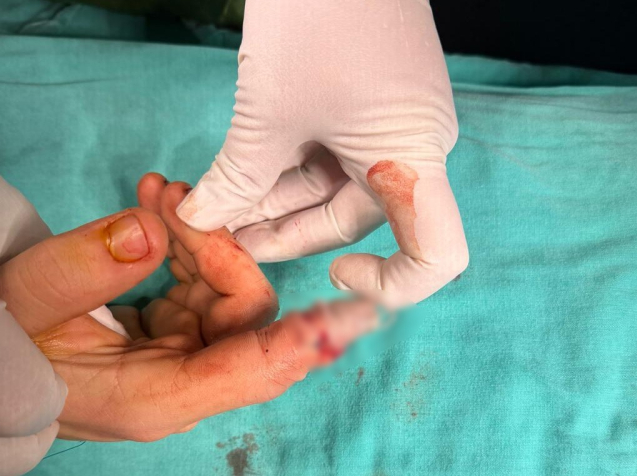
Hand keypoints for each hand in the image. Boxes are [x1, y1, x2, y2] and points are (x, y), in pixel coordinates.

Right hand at [0, 174, 376, 441]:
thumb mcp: (23, 302)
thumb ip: (85, 269)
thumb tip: (152, 232)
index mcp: (156, 399)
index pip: (252, 372)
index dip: (306, 340)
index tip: (353, 311)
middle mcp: (182, 385)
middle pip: (247, 319)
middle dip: (223, 250)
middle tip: (173, 196)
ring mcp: (180, 357)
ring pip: (229, 294)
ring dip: (203, 239)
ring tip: (157, 192)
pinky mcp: (172, 333)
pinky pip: (203, 285)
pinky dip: (187, 247)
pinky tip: (156, 213)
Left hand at [176, 0, 468, 308]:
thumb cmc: (313, 14)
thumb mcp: (268, 113)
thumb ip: (236, 179)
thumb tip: (200, 222)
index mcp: (414, 159)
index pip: (436, 257)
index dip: (392, 286)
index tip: (334, 275)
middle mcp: (412, 147)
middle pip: (353, 217)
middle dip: (285, 231)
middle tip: (222, 240)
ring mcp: (388, 121)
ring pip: (330, 185)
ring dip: (273, 199)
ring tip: (214, 210)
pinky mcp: (363, 99)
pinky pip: (323, 151)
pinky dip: (280, 165)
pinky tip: (233, 178)